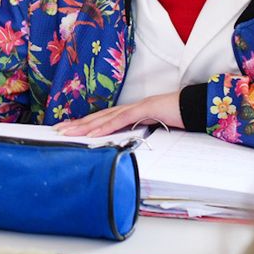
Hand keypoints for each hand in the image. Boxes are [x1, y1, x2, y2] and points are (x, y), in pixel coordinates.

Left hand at [53, 91, 181, 136]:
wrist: (197, 106)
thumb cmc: (179, 117)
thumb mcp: (157, 130)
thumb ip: (142, 135)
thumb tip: (129, 147)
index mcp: (131, 113)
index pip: (103, 120)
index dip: (85, 125)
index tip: (68, 131)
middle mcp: (129, 108)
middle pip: (98, 117)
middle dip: (76, 124)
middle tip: (56, 131)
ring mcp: (136, 107)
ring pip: (104, 117)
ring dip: (84, 125)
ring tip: (67, 132)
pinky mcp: (144, 109)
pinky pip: (121, 120)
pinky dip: (105, 126)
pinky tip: (92, 132)